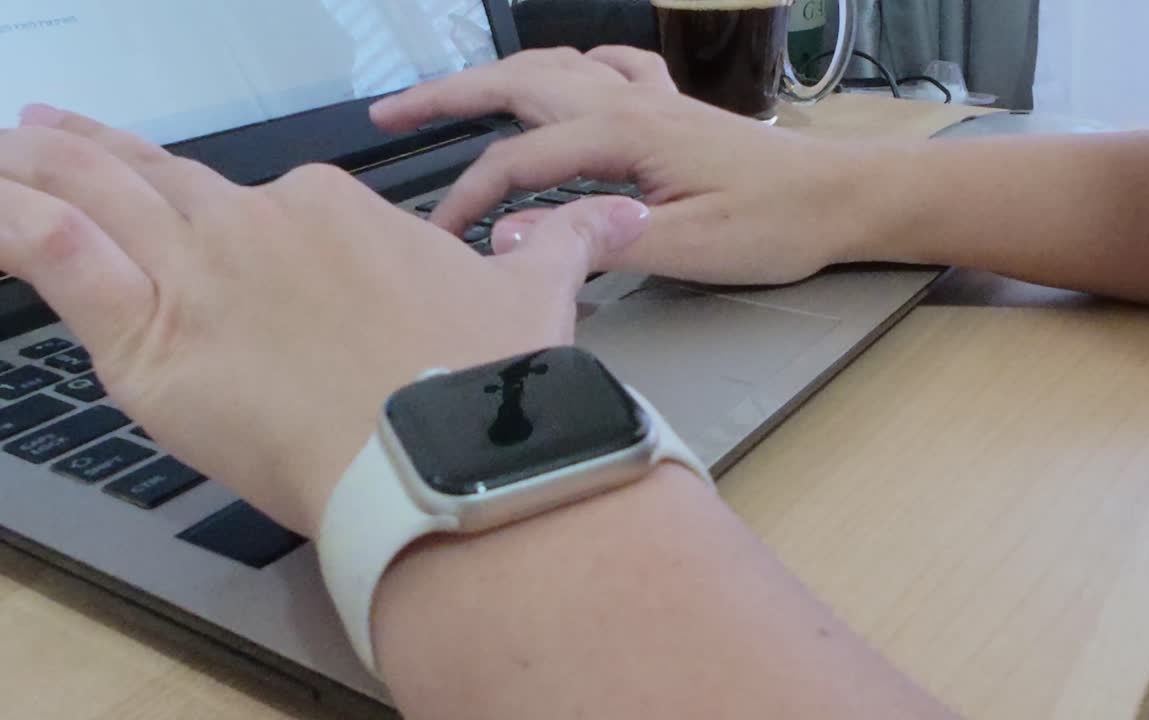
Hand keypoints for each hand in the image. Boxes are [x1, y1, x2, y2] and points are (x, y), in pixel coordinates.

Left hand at [0, 105, 648, 534]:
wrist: (460, 452)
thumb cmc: (489, 379)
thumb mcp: (534, 292)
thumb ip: (562, 244)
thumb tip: (611, 218)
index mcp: (336, 212)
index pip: (259, 202)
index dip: (220, 204)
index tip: (194, 204)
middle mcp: (261, 228)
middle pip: (162, 185)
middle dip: (99, 155)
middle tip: (48, 131)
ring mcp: (203, 278)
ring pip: (100, 204)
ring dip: (41, 168)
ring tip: (7, 147)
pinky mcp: (158, 346)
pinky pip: (64, 265)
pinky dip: (18, 228)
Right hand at [371, 47, 864, 284]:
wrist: (845, 199)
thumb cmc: (777, 224)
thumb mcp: (687, 246)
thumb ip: (597, 239)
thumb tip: (513, 237)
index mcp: (625, 132)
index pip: (520, 161)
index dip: (472, 200)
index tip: (441, 241)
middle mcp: (629, 101)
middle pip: (518, 83)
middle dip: (447, 97)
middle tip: (389, 116)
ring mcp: (652, 98)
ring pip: (555, 67)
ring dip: (496, 78)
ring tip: (451, 96)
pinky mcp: (673, 109)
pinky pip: (610, 67)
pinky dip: (573, 67)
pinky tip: (567, 78)